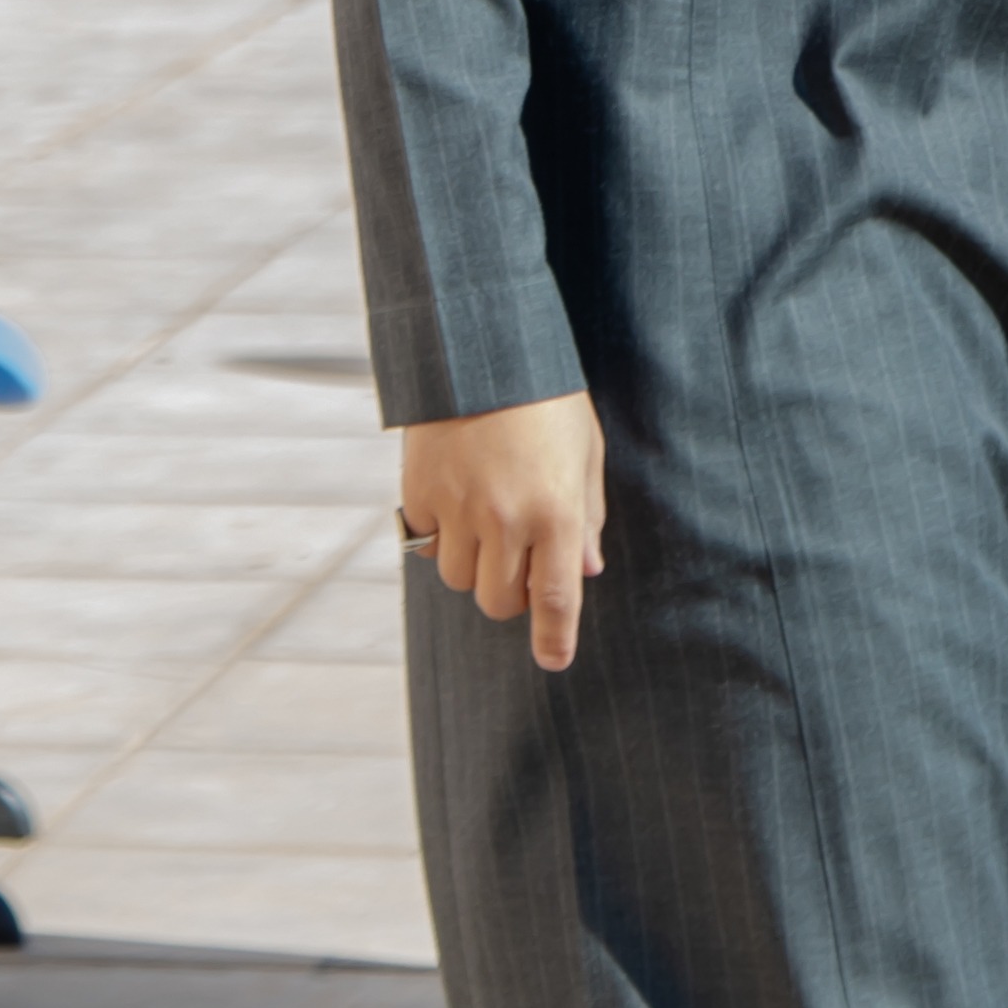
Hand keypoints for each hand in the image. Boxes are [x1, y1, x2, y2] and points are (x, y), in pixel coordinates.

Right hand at [398, 392, 606, 670]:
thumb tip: (587, 571)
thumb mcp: (585, 451)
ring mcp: (458, 507)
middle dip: (510, 593)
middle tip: (519, 561)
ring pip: (460, 578)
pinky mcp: (419, 492)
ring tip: (486, 518)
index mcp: (556, 511)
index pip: (556, 599)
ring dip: (475, 563)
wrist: (480, 346)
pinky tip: (456, 494)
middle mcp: (506, 518)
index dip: (554, 640)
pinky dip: (441, 534)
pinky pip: (429, 543)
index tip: (554, 661)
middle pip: (499, 602)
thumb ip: (587, 515)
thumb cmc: (545, 397)